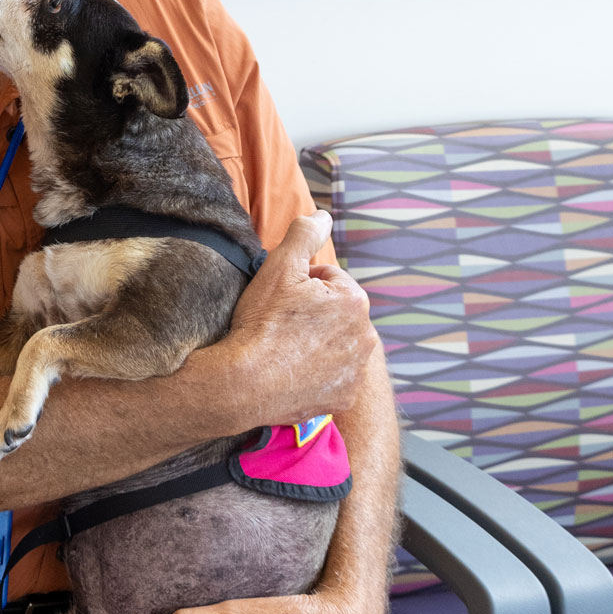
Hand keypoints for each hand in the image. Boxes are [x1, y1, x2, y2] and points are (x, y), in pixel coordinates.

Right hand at [224, 212, 376, 419]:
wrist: (246, 382)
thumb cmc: (262, 322)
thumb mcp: (279, 266)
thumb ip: (305, 234)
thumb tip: (323, 216)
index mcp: (355, 301)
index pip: (328, 279)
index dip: (300, 285)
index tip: (280, 300)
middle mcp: (366, 336)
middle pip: (335, 313)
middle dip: (313, 313)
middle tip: (280, 324)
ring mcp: (357, 370)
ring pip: (335, 344)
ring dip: (316, 342)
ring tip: (285, 348)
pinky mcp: (344, 397)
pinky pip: (333, 377)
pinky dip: (317, 373)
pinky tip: (293, 372)